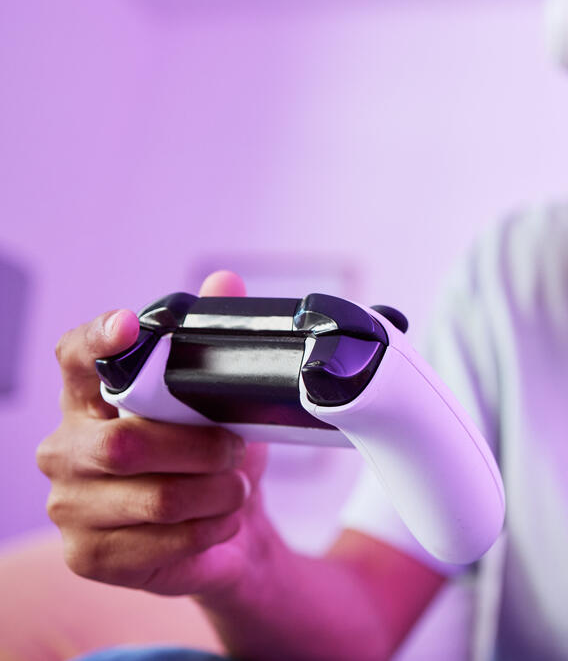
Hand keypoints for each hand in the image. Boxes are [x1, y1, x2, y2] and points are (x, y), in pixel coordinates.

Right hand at [36, 272, 276, 597]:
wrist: (228, 530)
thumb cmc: (213, 456)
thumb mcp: (225, 398)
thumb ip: (218, 341)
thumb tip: (226, 282)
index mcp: (91, 396)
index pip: (77, 357)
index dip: (98, 340)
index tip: (129, 324)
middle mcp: (66, 447)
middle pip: (127, 444)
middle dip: (200, 448)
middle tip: (234, 449)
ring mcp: (70, 504)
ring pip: (158, 497)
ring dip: (216, 493)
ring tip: (234, 488)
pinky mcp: (87, 554)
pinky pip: (164, 541)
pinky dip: (210, 529)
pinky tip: (218, 522)